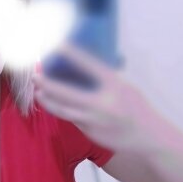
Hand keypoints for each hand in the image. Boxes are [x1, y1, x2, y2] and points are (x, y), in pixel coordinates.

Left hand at [32, 43, 160, 153]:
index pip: (90, 65)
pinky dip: (61, 110)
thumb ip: (106, 79)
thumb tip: (84, 67)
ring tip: (38, 93)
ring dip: (47, 101)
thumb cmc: (137, 108)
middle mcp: (102, 103)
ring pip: (63, 110)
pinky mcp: (89, 133)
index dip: (72, 54)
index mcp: (115, 85)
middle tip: (34, 76)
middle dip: (47, 84)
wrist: (147, 137)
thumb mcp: (126, 87)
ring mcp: (94, 120)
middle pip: (67, 92)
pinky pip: (70, 119)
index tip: (57, 44)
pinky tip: (53, 104)